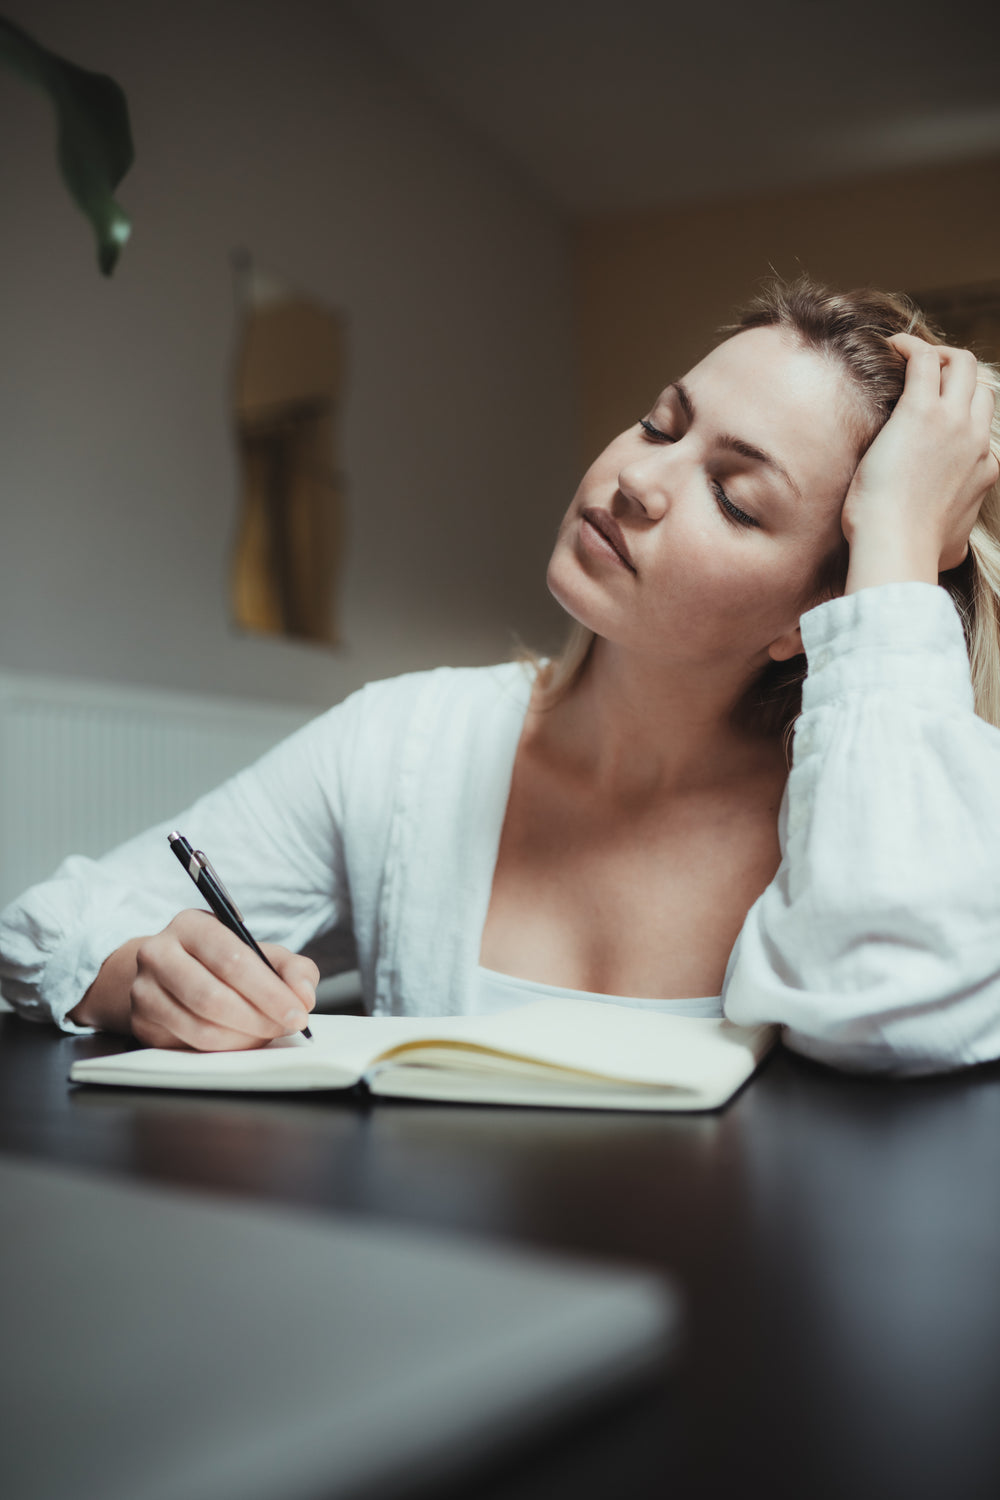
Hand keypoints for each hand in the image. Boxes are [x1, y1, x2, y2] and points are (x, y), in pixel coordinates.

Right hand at [129, 909, 317, 1050]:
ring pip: (201, 1027)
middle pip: (213, 997)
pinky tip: (242, 1039)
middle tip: (287, 1026)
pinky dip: (225, 1048)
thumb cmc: (223, 961)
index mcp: (191, 925)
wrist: (170, 973)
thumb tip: (304, 995)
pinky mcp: (141, 1022)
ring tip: (267, 1032)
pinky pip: (189, 1046)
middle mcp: (158, 953)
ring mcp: (144, 990)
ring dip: (244, 1038)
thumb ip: (292, 968)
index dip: (269, 990)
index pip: (232, 959)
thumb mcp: (261, 952)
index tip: (299, 1011)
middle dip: (259, 1018)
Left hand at [842, 334, 998, 592]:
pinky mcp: (921, 411)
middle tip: (920, 375)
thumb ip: (957, 538)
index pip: (981, 426)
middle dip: (953, 374)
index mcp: (985, 469)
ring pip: (960, 364)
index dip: (959, 412)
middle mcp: (976, 440)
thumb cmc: (913, 551)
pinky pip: (924, 359)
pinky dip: (910, 346)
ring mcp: (953, 422)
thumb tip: (955, 553)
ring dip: (936, 355)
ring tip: (906, 357)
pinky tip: (891, 347)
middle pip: (979, 386)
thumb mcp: (951, 547)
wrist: (896, 545)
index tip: (932, 411)